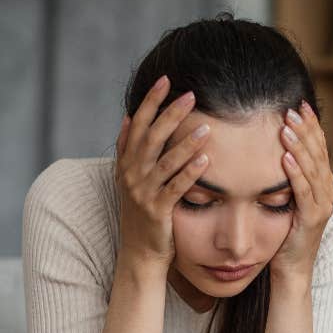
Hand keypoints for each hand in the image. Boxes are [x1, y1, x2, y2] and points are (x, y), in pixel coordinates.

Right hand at [114, 75, 210, 269]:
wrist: (139, 252)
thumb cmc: (142, 213)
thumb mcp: (130, 178)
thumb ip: (129, 149)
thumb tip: (128, 117)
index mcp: (125, 163)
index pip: (137, 124)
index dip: (150, 101)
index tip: (166, 80)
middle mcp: (131, 175)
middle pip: (151, 137)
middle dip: (170, 114)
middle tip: (191, 95)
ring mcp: (143, 193)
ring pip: (166, 161)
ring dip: (186, 143)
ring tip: (207, 127)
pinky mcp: (158, 211)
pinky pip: (176, 188)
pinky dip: (190, 173)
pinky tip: (206, 160)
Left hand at [271, 101, 332, 281]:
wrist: (291, 270)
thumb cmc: (284, 237)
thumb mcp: (287, 202)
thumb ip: (288, 180)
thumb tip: (275, 151)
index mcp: (323, 187)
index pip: (319, 150)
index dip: (311, 127)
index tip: (299, 105)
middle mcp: (327, 194)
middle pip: (318, 155)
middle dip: (306, 130)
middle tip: (292, 109)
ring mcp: (322, 207)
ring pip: (312, 170)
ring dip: (299, 147)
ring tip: (286, 127)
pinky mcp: (311, 220)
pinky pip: (303, 192)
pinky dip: (295, 173)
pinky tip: (286, 157)